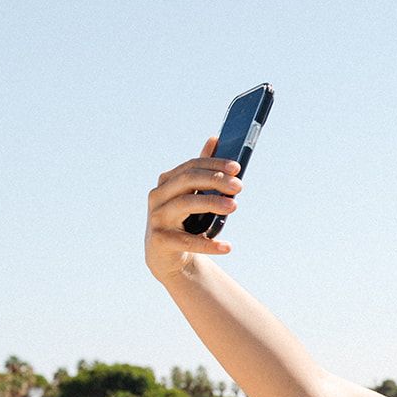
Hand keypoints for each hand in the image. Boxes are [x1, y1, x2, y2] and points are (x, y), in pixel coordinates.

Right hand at [145, 136, 240, 282]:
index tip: (237, 167)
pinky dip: (208, 243)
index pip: (191, 166)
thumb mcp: (192, 196)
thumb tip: (215, 139)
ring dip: (212, 204)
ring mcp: (157, 218)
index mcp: (167, 182)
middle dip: (214, 180)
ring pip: (185, 204)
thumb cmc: (184, 221)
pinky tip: (227, 246)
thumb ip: (202, 170)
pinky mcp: (160, 241)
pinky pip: (186, 241)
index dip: (214, 164)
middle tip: (239, 186)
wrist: (167, 257)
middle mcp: (158, 196)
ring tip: (235, 206)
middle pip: (187, 181)